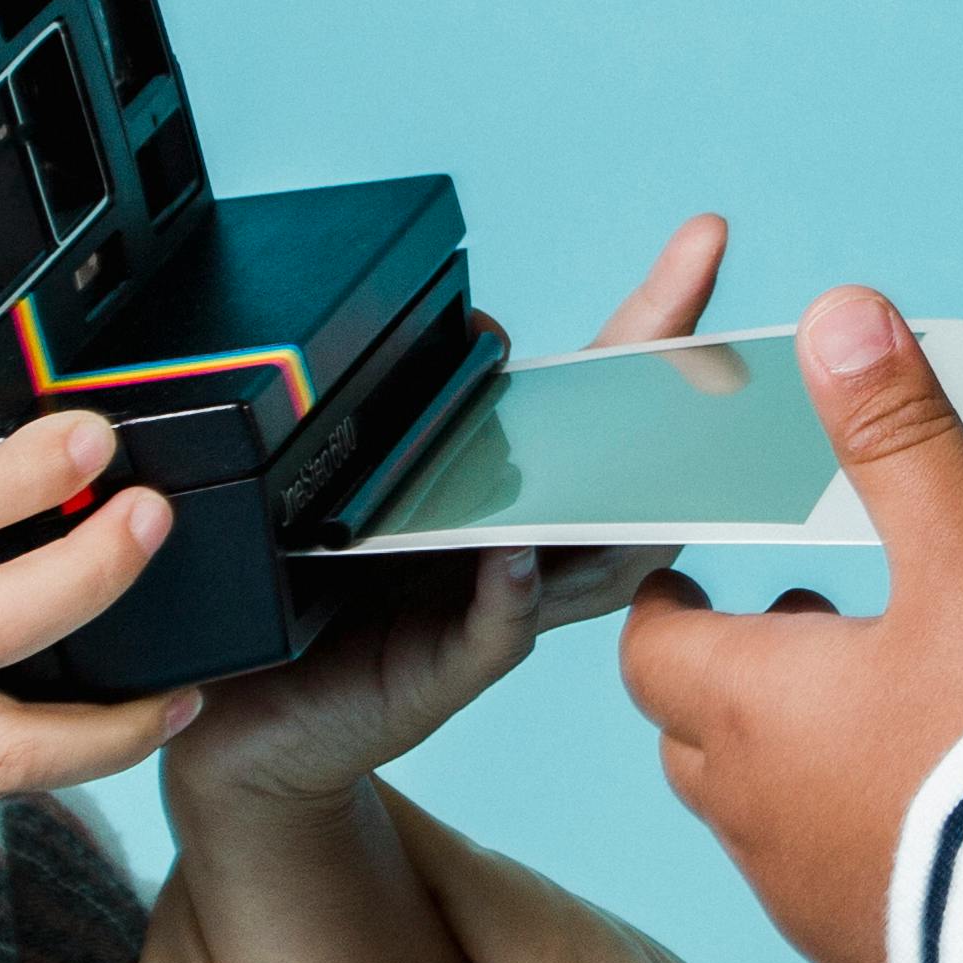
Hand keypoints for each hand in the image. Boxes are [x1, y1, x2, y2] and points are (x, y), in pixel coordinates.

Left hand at [168, 212, 733, 822]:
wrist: (256, 721)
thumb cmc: (315, 596)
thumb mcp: (363, 480)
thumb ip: (424, 413)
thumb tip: (486, 333)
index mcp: (512, 492)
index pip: (598, 396)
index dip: (655, 322)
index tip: (703, 241)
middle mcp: (526, 549)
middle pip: (625, 468)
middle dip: (668, 400)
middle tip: (706, 337)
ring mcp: (497, 611)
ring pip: (590, 558)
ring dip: (618, 504)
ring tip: (648, 439)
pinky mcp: (445, 671)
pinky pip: (495, 631)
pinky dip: (510, 593)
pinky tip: (515, 556)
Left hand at [619, 286, 962, 962]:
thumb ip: (902, 438)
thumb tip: (840, 314)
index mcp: (752, 704)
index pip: (650, 649)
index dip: (669, 609)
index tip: (692, 580)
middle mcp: (750, 807)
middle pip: (688, 732)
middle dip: (730, 677)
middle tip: (801, 632)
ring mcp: (801, 895)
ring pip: (752, 813)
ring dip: (787, 756)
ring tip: (876, 709)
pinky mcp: (863, 956)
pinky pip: (820, 885)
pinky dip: (842, 835)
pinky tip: (925, 811)